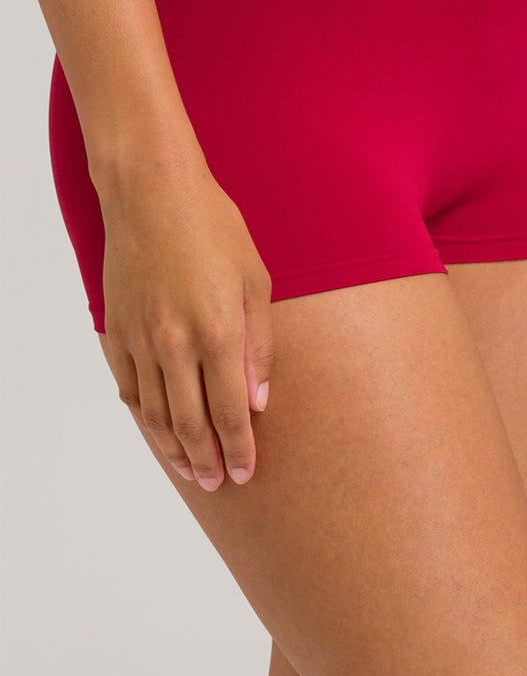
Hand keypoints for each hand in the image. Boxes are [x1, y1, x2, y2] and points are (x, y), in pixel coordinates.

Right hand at [98, 147, 275, 490]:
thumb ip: (259, 345)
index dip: (239, 448)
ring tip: (189, 468)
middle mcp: (176, 343)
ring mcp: (141, 339)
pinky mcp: (118, 329)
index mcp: (219, 331)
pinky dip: (143, 415)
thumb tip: (259, 399)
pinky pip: (129, 387)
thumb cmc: (214, 228)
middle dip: (207, 460)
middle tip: (217, 482)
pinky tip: (156, 427)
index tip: (246, 472)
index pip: (231, 411)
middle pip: (191, 423)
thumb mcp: (255, 281)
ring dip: (174, 447)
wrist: (152, 193)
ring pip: (156, 413)